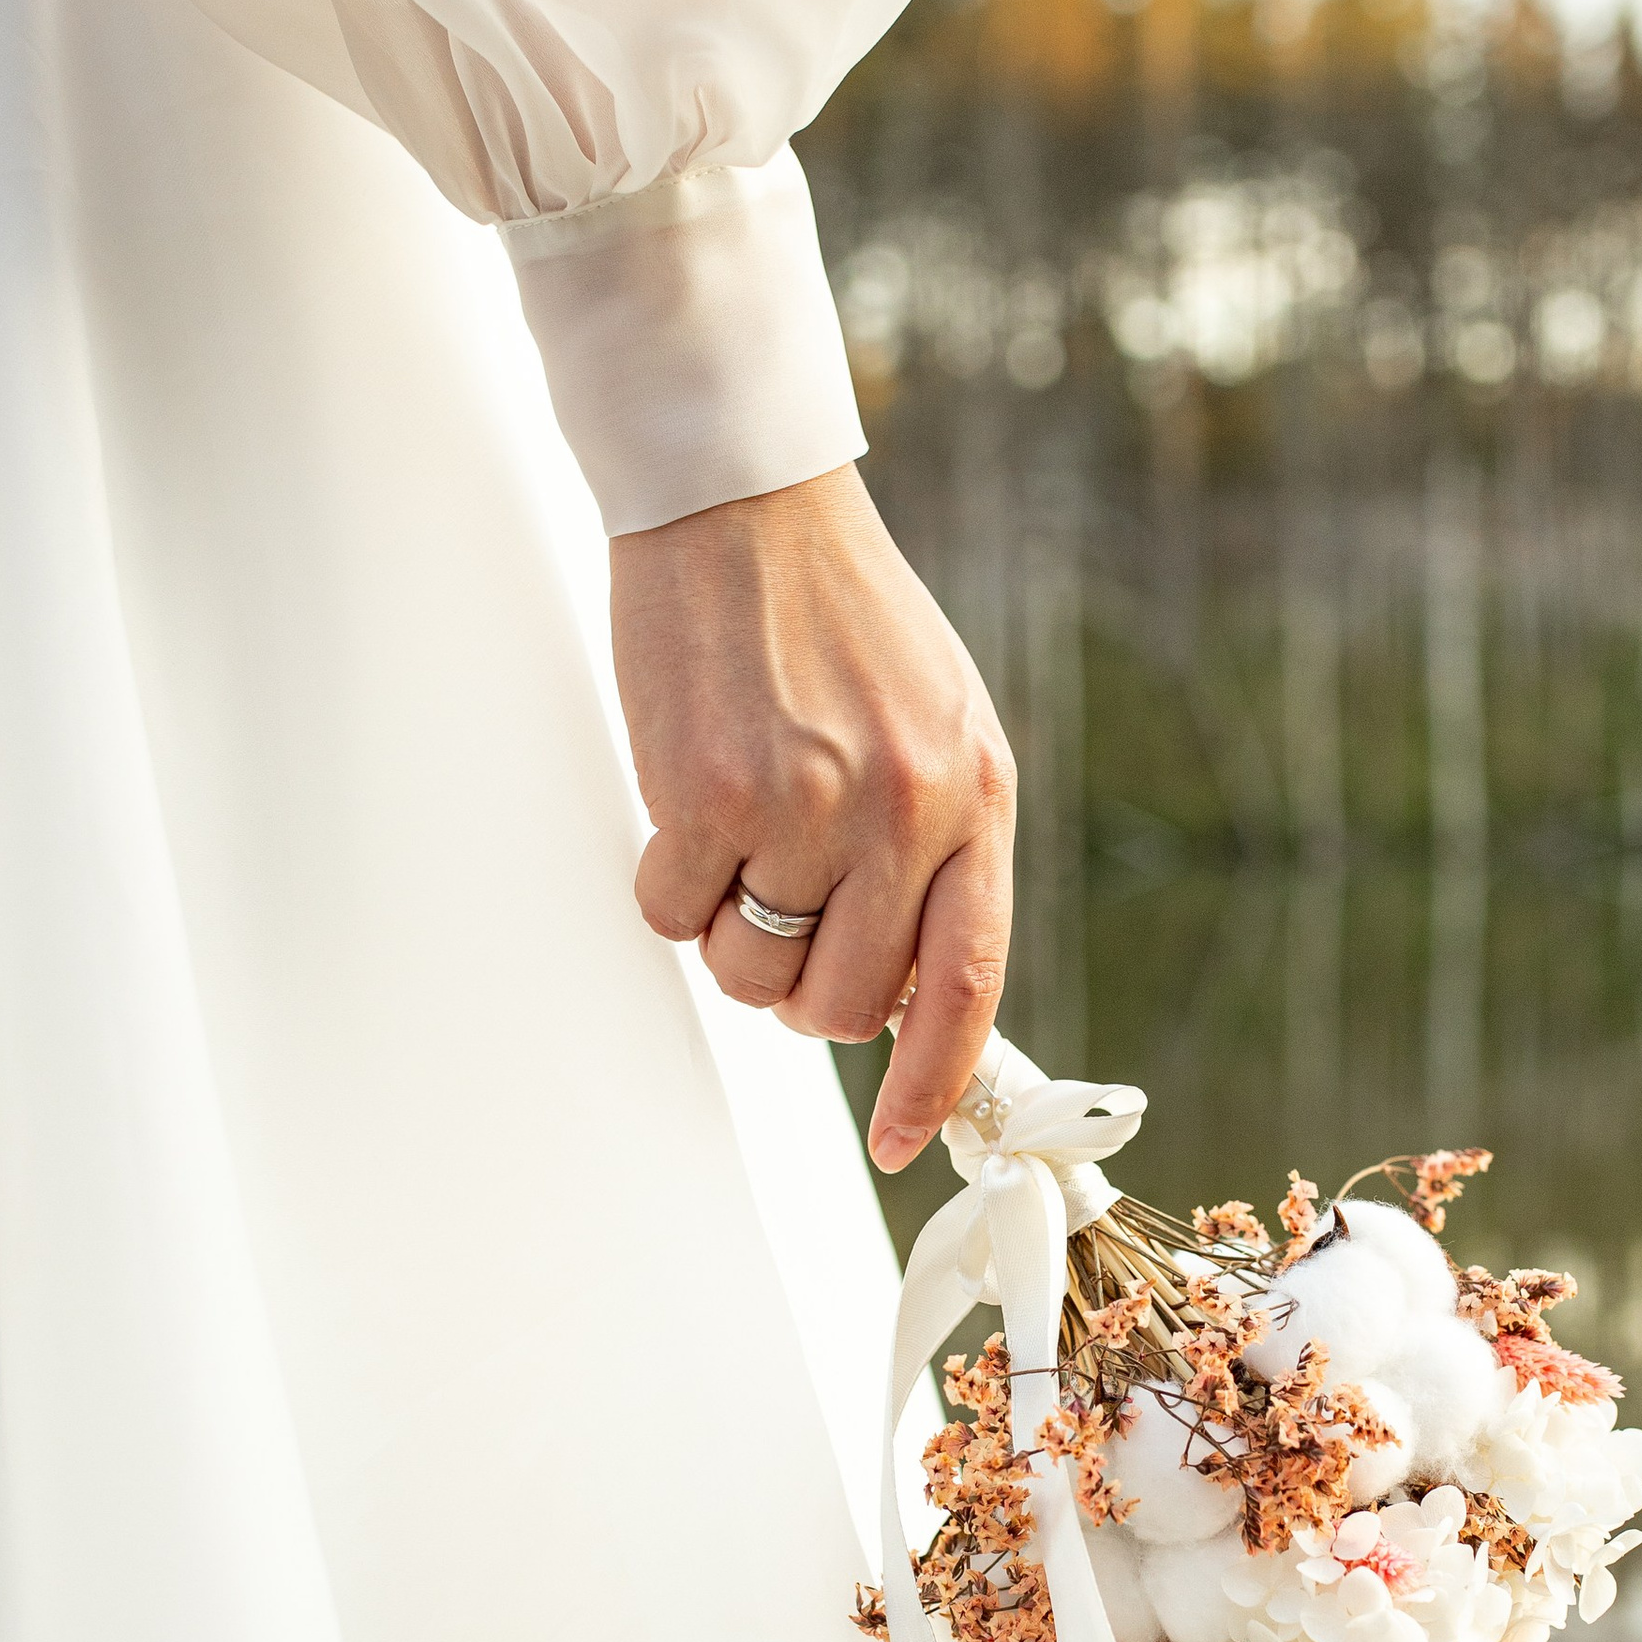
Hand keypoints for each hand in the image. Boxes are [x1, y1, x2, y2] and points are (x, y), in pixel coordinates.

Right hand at [610, 466, 1015, 1169]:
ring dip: (732, 938)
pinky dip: (668, 884)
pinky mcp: (708, 795)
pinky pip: (674, 918)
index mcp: (974, 796)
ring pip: (755, 973)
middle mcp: (904, 811)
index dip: (933, 1077)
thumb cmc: (835, 617)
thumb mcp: (935, 725)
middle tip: (780, 921)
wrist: (744, 501)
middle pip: (848, 1002)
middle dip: (803, 992)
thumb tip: (908, 988)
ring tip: (735, 841)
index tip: (904, 1140)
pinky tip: (683, 802)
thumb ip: (937, 849)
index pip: (968, 980)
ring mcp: (807, 806)